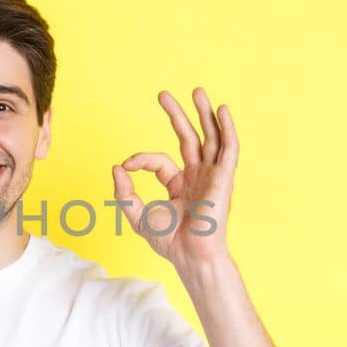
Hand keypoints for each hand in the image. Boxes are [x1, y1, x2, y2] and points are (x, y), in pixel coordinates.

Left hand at [111, 87, 239, 266]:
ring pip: (210, 138)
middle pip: (189, 138)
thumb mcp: (137, 215)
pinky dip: (227, 129)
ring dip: (204, 114)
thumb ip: (124, 192)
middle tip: (162, 94)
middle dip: (177, 115)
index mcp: (179, 185)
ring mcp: (212, 176)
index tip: (126, 165)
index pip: (159, 161)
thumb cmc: (169, 241)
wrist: (190, 255)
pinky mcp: (224, 178)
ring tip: (196, 90)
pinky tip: (222, 110)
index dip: (141, 159)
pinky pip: (229, 149)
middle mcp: (197, 177)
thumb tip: (117, 166)